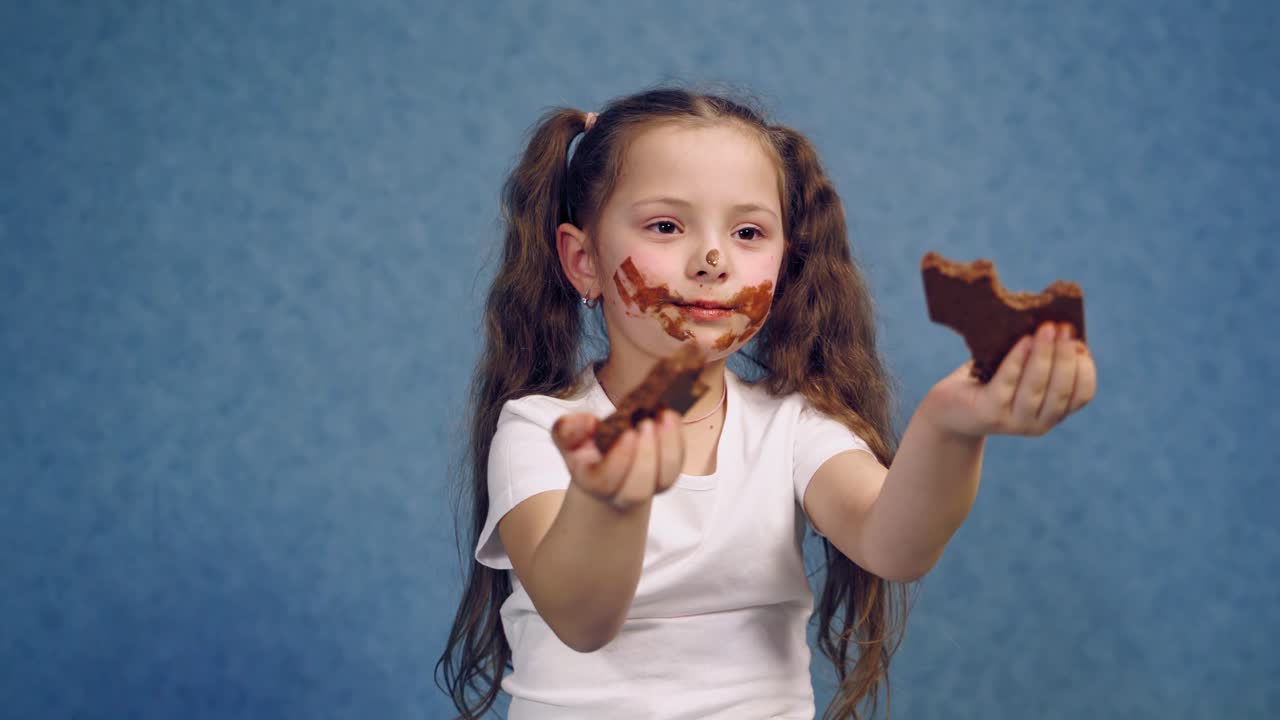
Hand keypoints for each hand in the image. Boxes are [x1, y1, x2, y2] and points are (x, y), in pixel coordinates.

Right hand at [550, 410, 684, 508]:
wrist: (607, 456)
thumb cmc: (587, 445)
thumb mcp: (568, 434)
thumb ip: (567, 429)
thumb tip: (587, 423)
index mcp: (593, 483)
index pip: (606, 482)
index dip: (620, 460)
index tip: (628, 432)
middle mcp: (621, 493)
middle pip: (637, 491)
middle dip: (646, 457)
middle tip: (646, 423)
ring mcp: (648, 486)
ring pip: (664, 481)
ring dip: (668, 448)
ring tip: (664, 417)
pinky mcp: (666, 475)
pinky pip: (677, 466)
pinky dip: (678, 442)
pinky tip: (670, 417)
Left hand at [924, 321, 1096, 438]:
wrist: (948, 409)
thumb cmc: (988, 383)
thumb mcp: (1020, 372)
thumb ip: (1040, 358)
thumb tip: (1060, 325)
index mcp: (1052, 415)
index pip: (1082, 396)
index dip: (1085, 369)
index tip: (1081, 344)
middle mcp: (1037, 424)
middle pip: (1060, 389)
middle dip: (1065, 355)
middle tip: (1064, 327)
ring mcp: (1014, 423)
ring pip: (1036, 386)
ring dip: (1044, 354)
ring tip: (1047, 328)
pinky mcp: (990, 414)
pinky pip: (1008, 382)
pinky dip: (1018, 360)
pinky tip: (1023, 340)